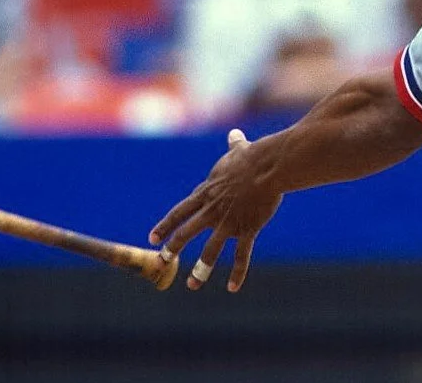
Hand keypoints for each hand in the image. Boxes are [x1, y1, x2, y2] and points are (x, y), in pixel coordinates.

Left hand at [149, 129, 282, 291]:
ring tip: (192, 284)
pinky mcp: (247, 228)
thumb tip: (235, 135)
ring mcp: (228, 221)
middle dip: (173, 248)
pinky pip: (240, 255)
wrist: (269, 166)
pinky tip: (231, 287)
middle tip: (162, 260)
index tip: (153, 238)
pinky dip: (237, 272)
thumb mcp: (239, 152)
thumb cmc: (255, 157)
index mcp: (207, 192)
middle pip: (187, 232)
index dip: (165, 225)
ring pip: (209, 250)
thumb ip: (234, 147)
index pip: (180, 212)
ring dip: (200, 269)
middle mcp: (212, 210)